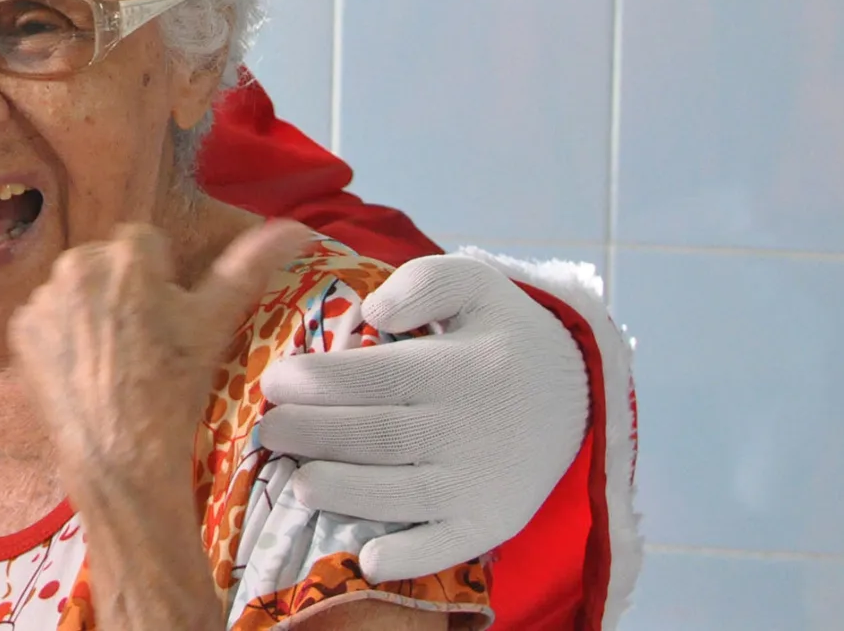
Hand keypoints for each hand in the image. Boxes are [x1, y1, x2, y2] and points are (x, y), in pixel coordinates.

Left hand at [8, 218, 313, 630]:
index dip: (159, 279)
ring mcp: (43, 296)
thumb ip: (251, 265)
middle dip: (123, 289)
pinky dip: (61, 336)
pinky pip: (45, 317)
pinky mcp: (19, 329)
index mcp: (127, 252)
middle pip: (106, 262)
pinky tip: (84, 369)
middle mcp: (77, 262)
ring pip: (75, 288)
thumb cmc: (176, 388)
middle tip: (143, 342)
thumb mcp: (216, 323)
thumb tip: (298, 228)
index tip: (166, 318)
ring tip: (114, 359)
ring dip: (91, 309)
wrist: (122, 457)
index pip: (144, 243)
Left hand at [256, 254, 588, 580]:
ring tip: (296, 484)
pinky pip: (448, 547)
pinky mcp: (491, 522)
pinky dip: (410, 557)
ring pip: (402, 494)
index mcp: (460, 369)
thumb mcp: (473, 283)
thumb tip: (374, 308)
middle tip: (268, 430)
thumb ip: (422, 283)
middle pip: (377, 436)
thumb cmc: (500, 332)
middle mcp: (469, 430)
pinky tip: (368, 561)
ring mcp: (480, 483)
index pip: (376, 378)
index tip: (274, 381)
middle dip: (314, 435)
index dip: (319, 382)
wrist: (575, 394)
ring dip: (344, 493)